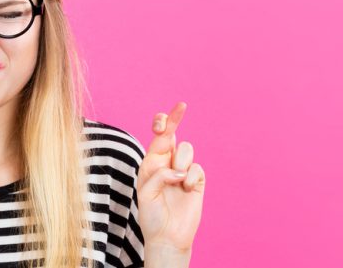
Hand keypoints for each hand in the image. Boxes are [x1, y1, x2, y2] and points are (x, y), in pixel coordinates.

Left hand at [137, 102, 204, 251]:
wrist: (167, 236)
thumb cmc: (151, 215)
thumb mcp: (146, 192)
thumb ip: (159, 175)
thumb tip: (180, 170)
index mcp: (151, 162)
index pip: (157, 137)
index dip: (163, 122)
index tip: (166, 113)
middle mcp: (167, 163)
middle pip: (173, 134)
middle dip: (175, 119)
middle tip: (181, 106)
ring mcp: (183, 171)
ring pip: (186, 149)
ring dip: (180, 162)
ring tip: (176, 181)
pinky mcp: (197, 181)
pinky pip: (197, 168)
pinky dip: (190, 178)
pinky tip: (186, 190)